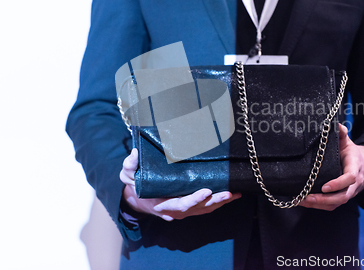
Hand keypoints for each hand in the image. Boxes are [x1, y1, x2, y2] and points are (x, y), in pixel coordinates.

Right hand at [120, 149, 241, 220]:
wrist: (138, 199)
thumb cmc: (135, 185)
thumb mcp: (127, 175)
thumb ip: (130, 165)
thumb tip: (134, 153)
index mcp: (161, 204)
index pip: (180, 204)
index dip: (193, 199)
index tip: (206, 191)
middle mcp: (175, 211)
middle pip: (198, 209)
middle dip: (214, 201)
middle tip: (228, 193)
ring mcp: (184, 211)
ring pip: (205, 209)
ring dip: (221, 202)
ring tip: (235, 193)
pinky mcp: (190, 207)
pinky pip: (207, 207)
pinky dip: (220, 202)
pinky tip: (232, 195)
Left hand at [299, 123, 363, 210]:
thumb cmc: (352, 154)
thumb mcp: (348, 143)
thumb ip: (342, 134)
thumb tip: (336, 125)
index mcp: (355, 168)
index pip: (350, 179)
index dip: (338, 184)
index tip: (324, 186)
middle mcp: (353, 184)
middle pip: (342, 197)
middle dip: (324, 199)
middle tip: (307, 197)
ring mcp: (347, 193)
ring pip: (335, 204)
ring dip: (318, 204)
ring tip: (300, 200)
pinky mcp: (340, 198)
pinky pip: (330, 206)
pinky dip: (317, 206)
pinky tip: (302, 201)